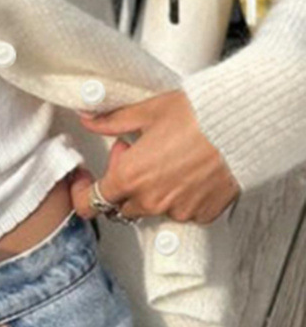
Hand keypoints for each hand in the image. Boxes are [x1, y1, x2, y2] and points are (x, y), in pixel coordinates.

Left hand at [68, 90, 240, 224]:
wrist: (242, 129)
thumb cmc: (195, 117)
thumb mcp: (146, 112)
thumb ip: (111, 121)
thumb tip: (87, 118)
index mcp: (131, 176)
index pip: (92, 202)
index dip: (85, 189)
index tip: (89, 177)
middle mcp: (152, 200)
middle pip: (122, 205)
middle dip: (121, 182)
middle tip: (133, 152)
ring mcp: (179, 211)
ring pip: (152, 207)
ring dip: (150, 189)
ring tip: (164, 157)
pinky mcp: (203, 214)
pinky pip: (180, 211)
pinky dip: (177, 195)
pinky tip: (185, 169)